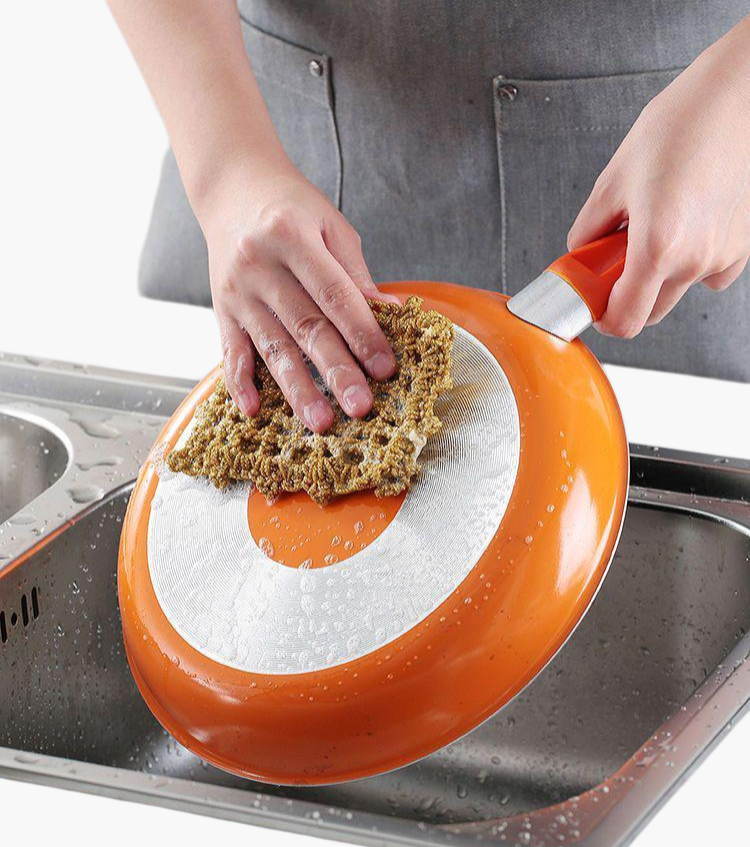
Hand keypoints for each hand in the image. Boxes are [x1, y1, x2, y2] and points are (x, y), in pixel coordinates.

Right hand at [200, 157, 398, 431]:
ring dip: (296, 388)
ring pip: (271, 347)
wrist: (232, 188)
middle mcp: (260, 264)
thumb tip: (391, 315)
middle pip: (305, 327)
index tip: (385, 368)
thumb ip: (356, 273)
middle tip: (359, 407)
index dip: (362, 333)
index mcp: (293, 237)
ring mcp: (237, 290)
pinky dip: (240, 383)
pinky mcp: (221, 309)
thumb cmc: (291, 208)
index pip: (334, 295)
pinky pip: (229, 350)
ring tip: (319, 422)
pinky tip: (255, 410)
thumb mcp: (330, 226)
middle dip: (336, 370)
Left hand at [568, 17, 749, 337]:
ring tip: (652, 226)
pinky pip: (708, 274)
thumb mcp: (614, 178)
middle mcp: (694, 260)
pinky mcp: (742, 245)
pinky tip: (685, 226)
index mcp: (657, 247)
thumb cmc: (682, 125)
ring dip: (657, 276)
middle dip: (625, 296)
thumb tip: (580, 254)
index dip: (602, 318)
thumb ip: (588, 228)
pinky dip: (690, 262)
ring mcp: (722, 256)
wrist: (739, 96)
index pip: (625, 320)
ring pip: (676, 291)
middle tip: (613, 259)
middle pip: (649, 314)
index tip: (592, 302)